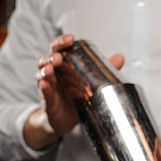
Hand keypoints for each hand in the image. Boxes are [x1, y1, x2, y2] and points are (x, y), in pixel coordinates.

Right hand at [24, 34, 124, 149]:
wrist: (69, 120)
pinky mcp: (48, 101)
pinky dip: (43, 88)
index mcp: (64, 65)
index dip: (62, 42)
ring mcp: (49, 86)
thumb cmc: (77, 96)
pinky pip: (44, 93)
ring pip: (41, 74)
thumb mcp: (90, 82)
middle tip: (58, 57)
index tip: (71, 39)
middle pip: (46, 59)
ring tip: (49, 69)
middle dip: (51, 56)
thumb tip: (120, 57)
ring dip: (44, 70)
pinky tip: (44, 85)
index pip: (59, 49)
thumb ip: (102, 69)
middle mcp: (54, 73)